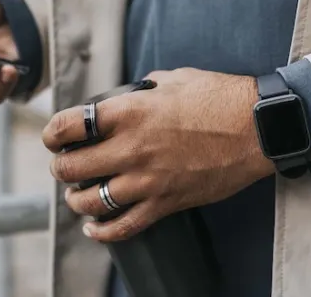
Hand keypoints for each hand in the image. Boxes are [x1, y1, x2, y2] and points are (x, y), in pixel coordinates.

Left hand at [41, 68, 274, 241]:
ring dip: (77, 199)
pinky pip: (123, 226)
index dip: (52, 132)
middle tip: (64, 164)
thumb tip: (131, 95)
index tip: (54, 136)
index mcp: (129, 112)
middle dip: (60, 167)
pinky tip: (93, 228)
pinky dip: (102, 232)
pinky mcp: (166, 202)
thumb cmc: (220, 97)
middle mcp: (131, 148)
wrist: (258, 128)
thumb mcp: (174, 79)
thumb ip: (144, 89)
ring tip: (77, 194)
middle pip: (70, 167)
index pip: (68, 125)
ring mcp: (147, 180)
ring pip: (90, 201)